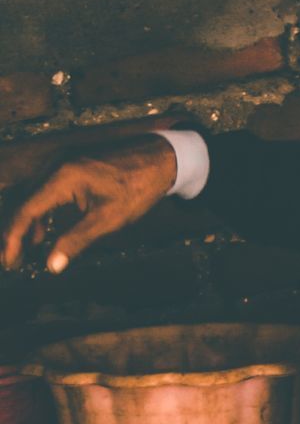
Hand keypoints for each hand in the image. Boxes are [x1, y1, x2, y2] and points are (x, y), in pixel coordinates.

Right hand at [0, 136, 177, 273]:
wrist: (160, 158)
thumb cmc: (138, 188)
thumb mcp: (108, 219)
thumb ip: (76, 241)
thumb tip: (52, 265)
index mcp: (63, 177)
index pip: (26, 210)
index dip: (13, 239)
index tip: (9, 263)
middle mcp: (56, 165)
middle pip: (23, 202)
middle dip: (16, 234)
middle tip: (13, 262)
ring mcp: (62, 162)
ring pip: (32, 196)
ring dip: (28, 224)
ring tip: (26, 251)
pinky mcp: (70, 164)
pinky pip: (45, 189)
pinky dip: (41, 211)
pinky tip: (44, 231)